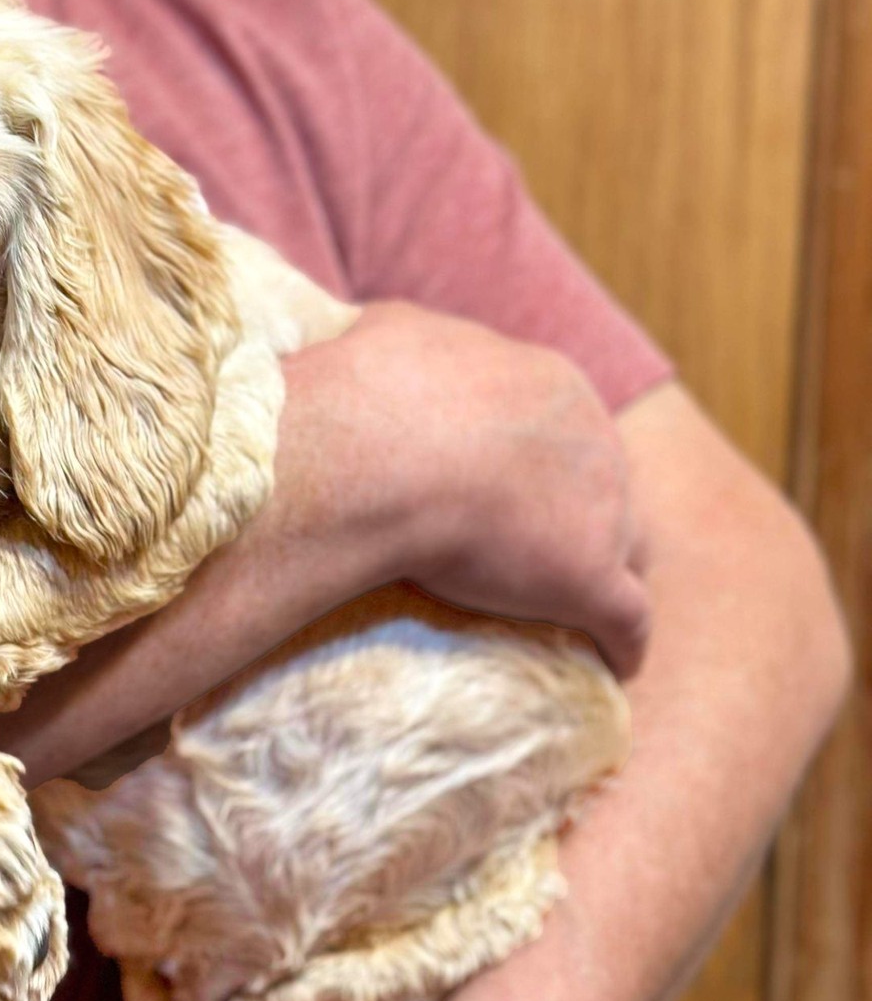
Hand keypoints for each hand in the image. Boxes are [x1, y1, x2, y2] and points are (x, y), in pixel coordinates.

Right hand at [280, 304, 651, 675]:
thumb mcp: (389, 335)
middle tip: (537, 543)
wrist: (382, 452)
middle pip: (603, 481)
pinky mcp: (591, 580)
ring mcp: (602, 510)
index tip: (505, 483)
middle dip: (579, 509)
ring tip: (579, 607)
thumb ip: (405, 342)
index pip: (559, 426)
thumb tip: (375, 338)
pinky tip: (617, 665)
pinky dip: (624, 644)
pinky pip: (628, 621)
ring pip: (626, 545)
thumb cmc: (371, 392)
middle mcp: (591, 437)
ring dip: (607, 570)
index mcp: (546, 382)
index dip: (538, 458)